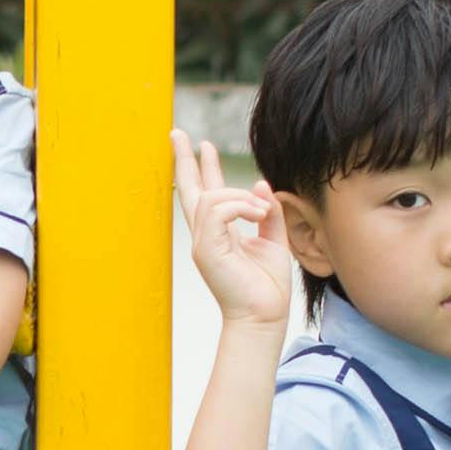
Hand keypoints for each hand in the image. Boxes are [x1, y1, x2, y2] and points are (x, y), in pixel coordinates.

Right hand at [176, 134, 297, 330]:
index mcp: (219, 234)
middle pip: (189, 189)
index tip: (202, 146)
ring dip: (241, 197)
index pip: (207, 194)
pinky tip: (258, 215)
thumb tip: (260, 184)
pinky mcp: (207, 249)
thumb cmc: (268, 286)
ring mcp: (202, 242)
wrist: (264, 316)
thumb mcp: (273, 240)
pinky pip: (218, 209)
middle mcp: (206, 236)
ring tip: (261, 211)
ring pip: (213, 196)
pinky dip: (241, 206)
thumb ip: (266, 213)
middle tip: (178, 133)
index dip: (203, 168)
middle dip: (184, 159)